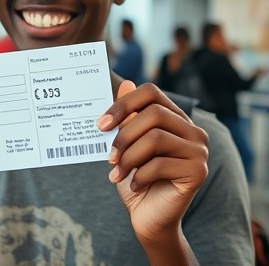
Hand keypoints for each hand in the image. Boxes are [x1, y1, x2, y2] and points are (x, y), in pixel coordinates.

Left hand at [97, 81, 208, 246]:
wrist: (148, 216)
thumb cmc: (134, 176)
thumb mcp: (125, 144)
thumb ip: (126, 116)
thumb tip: (126, 83)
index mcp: (174, 117)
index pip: (151, 93)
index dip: (123, 104)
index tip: (100, 125)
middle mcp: (192, 129)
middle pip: (153, 114)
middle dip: (124, 135)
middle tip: (109, 156)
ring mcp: (199, 150)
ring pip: (155, 139)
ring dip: (129, 157)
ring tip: (117, 172)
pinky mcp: (198, 172)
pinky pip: (160, 164)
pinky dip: (139, 176)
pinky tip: (134, 186)